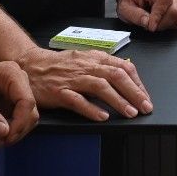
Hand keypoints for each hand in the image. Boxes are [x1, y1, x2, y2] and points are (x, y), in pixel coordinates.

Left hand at [0, 56, 38, 148]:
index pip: (27, 102)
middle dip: (16, 130)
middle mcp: (16, 81)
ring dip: (12, 133)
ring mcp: (12, 92)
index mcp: (10, 74)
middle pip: (30, 111)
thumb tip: (5, 132)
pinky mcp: (7, 103)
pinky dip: (7, 132)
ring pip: (25, 118)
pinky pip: (15, 121)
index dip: (20, 123)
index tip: (6, 138)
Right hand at [14, 45, 151, 120]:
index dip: (138, 83)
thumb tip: (128, 79)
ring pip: (100, 87)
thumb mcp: (85, 60)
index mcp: (95, 58)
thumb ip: (104, 68)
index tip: (146, 97)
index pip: (123, 67)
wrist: (30, 65)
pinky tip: (102, 117)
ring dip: (118, 101)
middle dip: (134, 93)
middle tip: (146, 107)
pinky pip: (77, 100)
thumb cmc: (60, 65)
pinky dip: (91, 109)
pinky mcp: (58, 92)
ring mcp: (72, 79)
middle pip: (116, 76)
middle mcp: (86, 67)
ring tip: (130, 113)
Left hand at [116, 0, 176, 31]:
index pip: (164, 0)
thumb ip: (135, 15)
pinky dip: (171, 23)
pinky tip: (161, 22)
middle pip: (175, 10)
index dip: (159, 16)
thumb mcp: (124, 7)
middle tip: (150, 26)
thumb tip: (147, 23)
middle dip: (162, 23)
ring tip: (155, 23)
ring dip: (167, 24)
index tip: (150, 26)